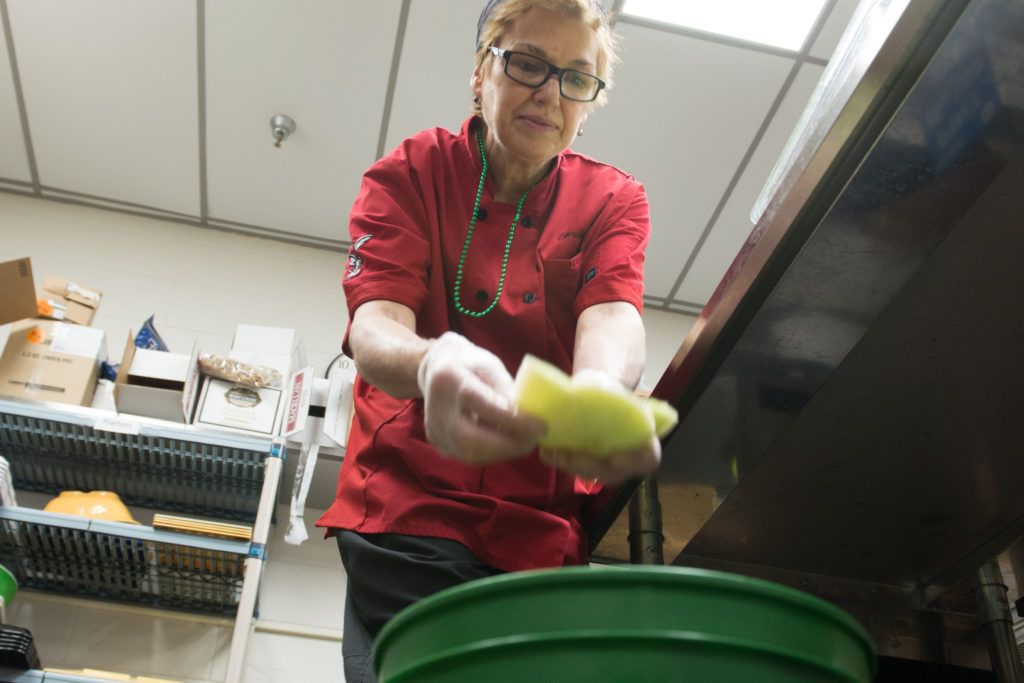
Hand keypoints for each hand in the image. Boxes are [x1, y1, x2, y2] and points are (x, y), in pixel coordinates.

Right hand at [417, 332, 545, 462]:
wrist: (437, 368)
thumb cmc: (472, 365)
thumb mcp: (492, 367)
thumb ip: (508, 391)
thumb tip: (530, 418)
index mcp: (450, 378)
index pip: (482, 405)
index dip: (513, 421)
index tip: (540, 427)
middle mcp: (436, 407)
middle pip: (470, 439)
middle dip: (509, 444)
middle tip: (534, 440)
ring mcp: (434, 428)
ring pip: (470, 454)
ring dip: (503, 452)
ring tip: (523, 441)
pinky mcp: (437, 442)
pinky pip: (468, 456)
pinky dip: (492, 453)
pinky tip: (505, 442)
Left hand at [538, 368, 660, 483]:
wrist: (604, 397)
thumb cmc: (616, 395)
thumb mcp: (619, 393)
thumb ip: (613, 396)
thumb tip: (594, 387)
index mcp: (645, 442)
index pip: (648, 460)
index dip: (635, 462)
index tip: (616, 455)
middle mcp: (628, 460)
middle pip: (613, 473)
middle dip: (591, 466)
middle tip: (574, 457)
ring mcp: (607, 465)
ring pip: (592, 473)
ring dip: (571, 465)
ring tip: (551, 453)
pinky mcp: (588, 464)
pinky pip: (576, 467)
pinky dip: (561, 461)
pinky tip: (546, 452)